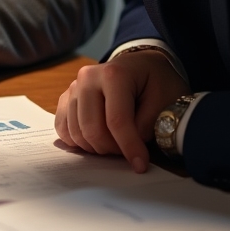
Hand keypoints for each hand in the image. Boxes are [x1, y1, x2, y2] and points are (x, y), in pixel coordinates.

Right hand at [55, 50, 189, 172]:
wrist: (141, 64)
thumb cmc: (156, 82)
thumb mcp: (166, 100)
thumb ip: (148, 124)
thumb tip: (130, 148)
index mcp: (113, 75)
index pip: (116, 120)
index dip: (129, 147)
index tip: (141, 165)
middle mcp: (87, 78)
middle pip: (91, 128)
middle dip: (112, 149)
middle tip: (128, 152)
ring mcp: (73, 87)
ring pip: (76, 132)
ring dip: (97, 147)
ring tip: (116, 144)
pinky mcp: (66, 97)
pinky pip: (63, 128)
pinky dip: (78, 142)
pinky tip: (96, 142)